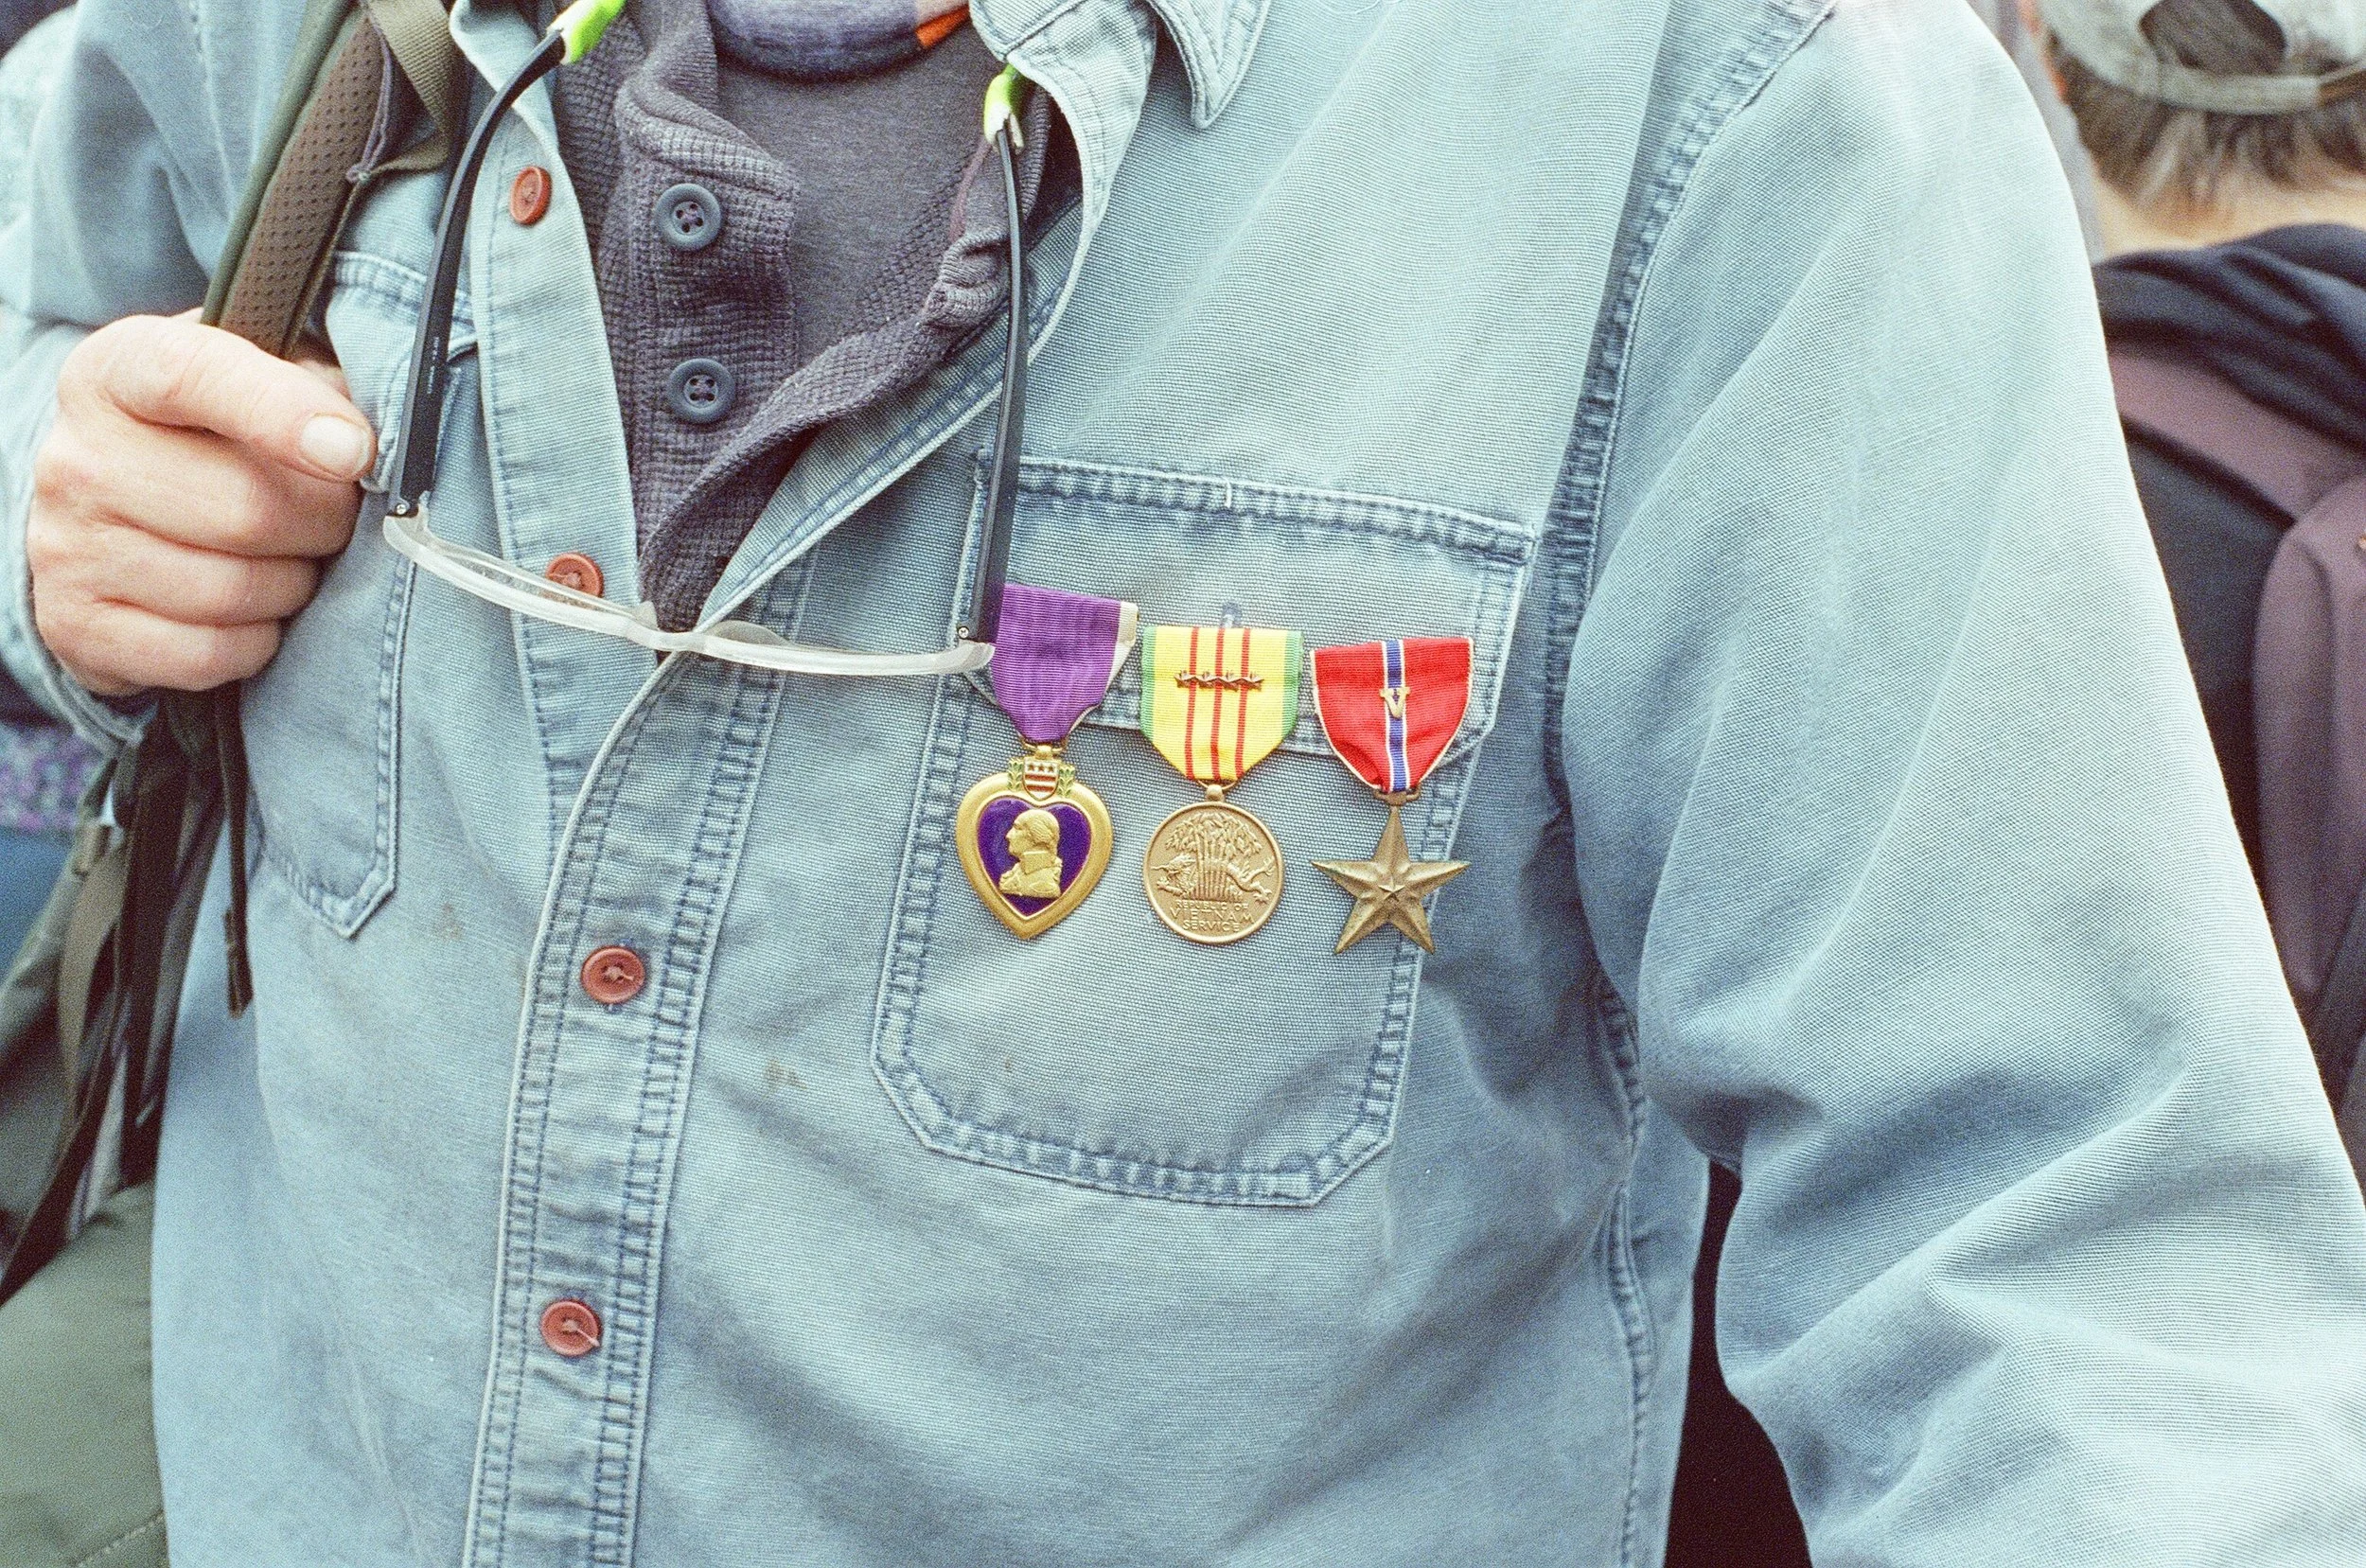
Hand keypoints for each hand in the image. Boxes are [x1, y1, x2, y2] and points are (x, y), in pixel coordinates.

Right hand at [27, 312, 375, 696]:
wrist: (116, 519)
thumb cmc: (214, 440)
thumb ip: (312, 388)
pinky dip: (254, 642)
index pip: (190, 375)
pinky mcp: (76, 627)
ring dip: (292, 585)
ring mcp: (66, 547)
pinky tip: (254, 611)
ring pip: (234, 591)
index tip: (354, 450)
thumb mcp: (259, 381)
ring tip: (291, 561)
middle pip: (247, 508)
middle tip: (335, 520)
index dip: (282, 412)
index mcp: (117, 373)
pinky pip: (207, 654)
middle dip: (324, 523)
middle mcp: (76, 457)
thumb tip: (356, 447)